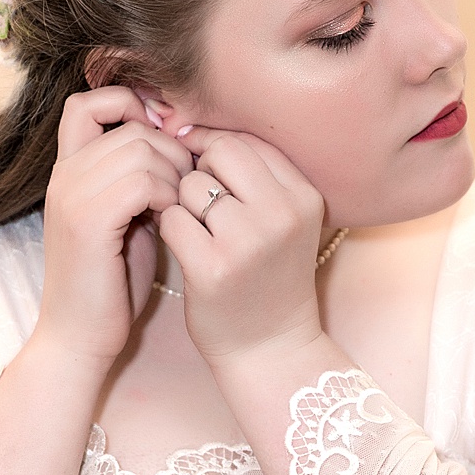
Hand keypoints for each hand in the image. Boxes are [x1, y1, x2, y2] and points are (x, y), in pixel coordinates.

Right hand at [34, 87, 194, 364]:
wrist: (80, 337)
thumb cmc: (112, 284)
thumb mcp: (127, 220)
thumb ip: (140, 182)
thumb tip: (181, 147)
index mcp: (70, 170)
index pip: (88, 103)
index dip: (129, 106)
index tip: (165, 145)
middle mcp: (64, 175)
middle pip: (132, 126)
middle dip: (173, 152)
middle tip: (186, 191)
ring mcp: (72, 195)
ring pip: (142, 149)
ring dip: (176, 176)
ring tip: (180, 209)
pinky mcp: (87, 221)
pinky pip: (143, 181)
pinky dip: (168, 197)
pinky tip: (171, 222)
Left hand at [160, 128, 329, 366]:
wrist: (271, 348)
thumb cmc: (270, 277)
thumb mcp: (283, 222)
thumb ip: (256, 176)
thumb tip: (190, 126)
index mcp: (305, 198)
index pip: (249, 141)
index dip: (217, 148)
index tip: (204, 169)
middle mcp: (282, 214)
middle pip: (220, 152)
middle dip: (199, 169)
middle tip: (200, 203)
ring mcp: (248, 241)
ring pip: (190, 184)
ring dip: (182, 203)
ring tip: (198, 232)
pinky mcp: (212, 267)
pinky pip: (171, 218)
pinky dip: (169, 230)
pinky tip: (185, 251)